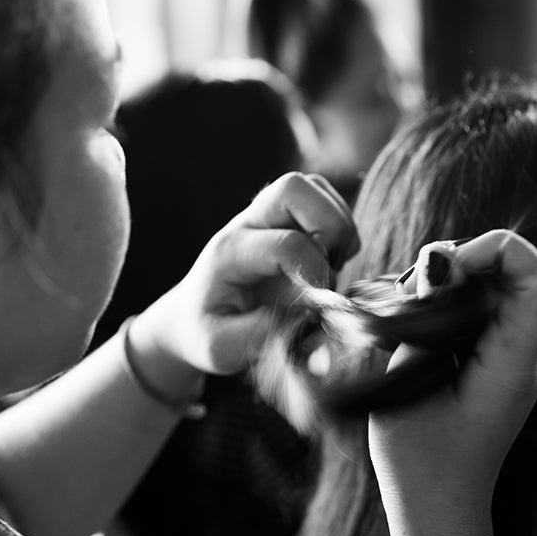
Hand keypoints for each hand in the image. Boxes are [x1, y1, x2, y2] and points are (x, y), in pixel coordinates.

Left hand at [134, 172, 358, 377]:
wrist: (194, 316)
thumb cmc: (208, 332)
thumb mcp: (221, 348)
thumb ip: (263, 333)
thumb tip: (309, 311)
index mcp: (230, 253)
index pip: (286, 244)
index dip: (314, 273)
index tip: (316, 306)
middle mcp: (248, 223)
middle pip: (295, 187)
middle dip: (330, 227)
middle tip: (330, 268)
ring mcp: (268, 215)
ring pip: (315, 187)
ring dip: (339, 226)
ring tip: (332, 266)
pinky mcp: (288, 217)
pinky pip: (326, 199)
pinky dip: (342, 227)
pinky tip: (331, 261)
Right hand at [369, 230, 536, 535]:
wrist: (437, 510)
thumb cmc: (419, 461)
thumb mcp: (408, 383)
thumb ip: (426, 316)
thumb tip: (438, 259)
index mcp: (515, 364)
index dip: (499, 251)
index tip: (445, 268)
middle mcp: (527, 356)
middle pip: (516, 274)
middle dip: (465, 261)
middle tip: (415, 287)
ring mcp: (517, 359)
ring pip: (496, 288)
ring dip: (453, 282)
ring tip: (411, 309)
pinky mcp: (498, 362)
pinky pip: (484, 311)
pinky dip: (451, 302)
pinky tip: (419, 324)